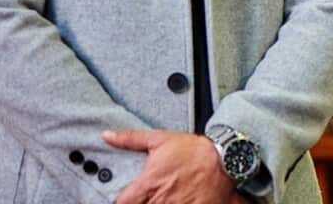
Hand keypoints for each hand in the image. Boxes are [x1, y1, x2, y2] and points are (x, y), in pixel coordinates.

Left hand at [105, 129, 234, 203]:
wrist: (224, 158)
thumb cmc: (193, 151)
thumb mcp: (160, 140)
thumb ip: (131, 139)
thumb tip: (108, 136)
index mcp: (148, 185)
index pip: (123, 203)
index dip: (124, 201)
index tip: (128, 197)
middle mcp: (159, 200)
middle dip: (142, 202)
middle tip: (150, 195)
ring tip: (164, 197)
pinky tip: (177, 200)